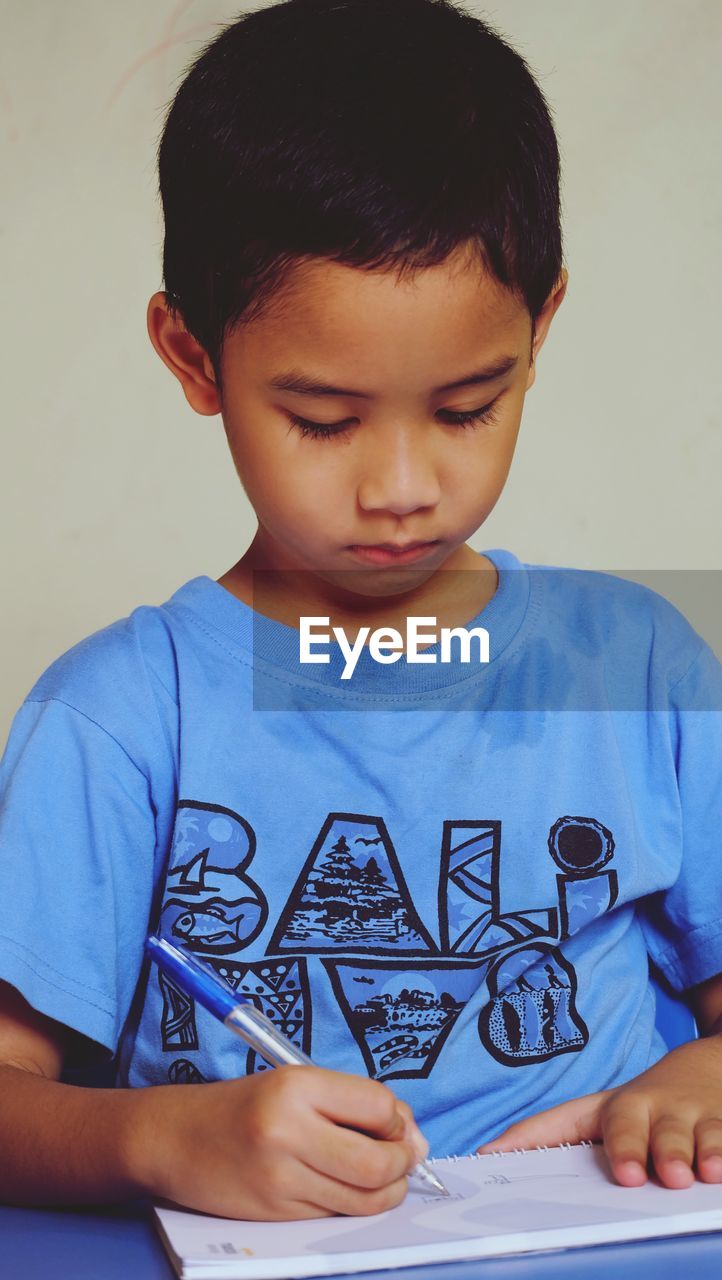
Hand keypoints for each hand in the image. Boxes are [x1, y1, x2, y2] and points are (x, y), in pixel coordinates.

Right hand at [131, 1065, 428, 1218]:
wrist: (173, 1138)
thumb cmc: (240, 1106)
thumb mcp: (294, 1084)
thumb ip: (352, 1103)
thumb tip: (413, 1136)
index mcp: (296, 1086)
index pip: (379, 1106)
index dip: (399, 1119)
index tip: (397, 1123)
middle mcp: (288, 1131)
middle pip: (379, 1163)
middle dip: (404, 1163)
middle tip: (405, 1157)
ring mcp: (281, 1178)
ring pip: (364, 1199)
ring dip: (388, 1191)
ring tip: (383, 1175)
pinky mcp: (275, 1214)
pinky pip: (335, 1215)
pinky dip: (353, 1204)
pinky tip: (345, 1187)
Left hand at [476, 1037, 721, 1188]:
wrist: (709, 1067)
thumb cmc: (647, 1104)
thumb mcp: (603, 1113)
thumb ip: (554, 1134)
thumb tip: (489, 1151)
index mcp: (611, 1108)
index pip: (565, 1121)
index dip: (534, 1137)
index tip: (510, 1155)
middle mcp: (647, 1107)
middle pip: (631, 1125)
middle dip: (629, 1148)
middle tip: (628, 1174)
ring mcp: (686, 1114)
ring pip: (683, 1133)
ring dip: (682, 1152)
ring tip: (682, 1172)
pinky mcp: (720, 1123)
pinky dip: (719, 1152)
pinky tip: (715, 1169)